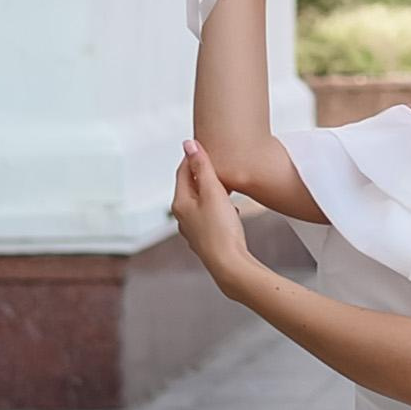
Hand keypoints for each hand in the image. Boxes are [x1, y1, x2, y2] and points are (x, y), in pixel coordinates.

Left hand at [172, 139, 255, 295]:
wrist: (229, 265)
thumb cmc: (221, 230)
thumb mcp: (213, 192)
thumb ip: (202, 167)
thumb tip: (189, 144)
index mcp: (180, 203)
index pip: (182, 172)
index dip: (193, 157)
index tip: (205, 145)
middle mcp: (182, 217)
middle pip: (189, 187)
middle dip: (202, 174)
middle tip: (217, 162)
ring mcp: (193, 230)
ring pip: (200, 203)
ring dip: (211, 192)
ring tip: (225, 185)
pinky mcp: (205, 239)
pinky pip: (209, 217)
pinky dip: (217, 208)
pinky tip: (230, 211)